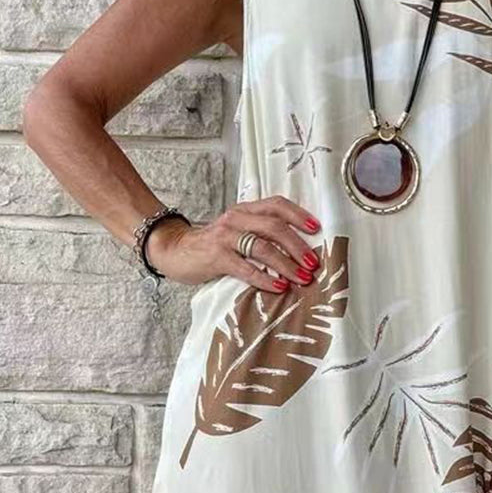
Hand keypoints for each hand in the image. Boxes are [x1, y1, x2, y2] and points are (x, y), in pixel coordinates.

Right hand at [144, 195, 322, 290]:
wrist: (174, 249)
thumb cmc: (213, 244)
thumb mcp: (238, 231)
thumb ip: (260, 234)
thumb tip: (297, 251)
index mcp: (246, 210)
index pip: (276, 204)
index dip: (299, 215)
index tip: (317, 229)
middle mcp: (237, 218)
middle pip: (274, 226)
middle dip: (298, 246)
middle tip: (313, 263)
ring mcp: (226, 236)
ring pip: (262, 247)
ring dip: (286, 264)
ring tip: (302, 278)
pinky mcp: (216, 256)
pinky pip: (245, 268)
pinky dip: (264, 278)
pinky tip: (278, 288)